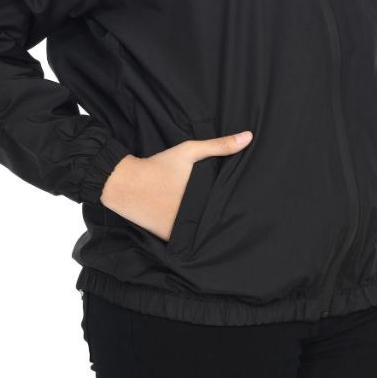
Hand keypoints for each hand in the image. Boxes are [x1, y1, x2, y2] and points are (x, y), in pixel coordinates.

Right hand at [100, 130, 252, 240]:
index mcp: (203, 199)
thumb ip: (220, 145)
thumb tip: (249, 137)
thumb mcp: (190, 151)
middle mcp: (193, 219)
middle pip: (218, 222)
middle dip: (227, 219)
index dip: (240, 207)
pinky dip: (194, 236)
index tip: (250, 205)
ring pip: (204, 234)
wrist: (126, 183)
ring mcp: (180, 231)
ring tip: (225, 227)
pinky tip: (201, 231)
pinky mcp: (169, 238)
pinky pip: (187, 240)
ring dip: (211, 230)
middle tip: (242, 218)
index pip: (229, 208)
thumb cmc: (160, 165)